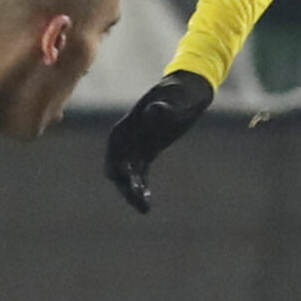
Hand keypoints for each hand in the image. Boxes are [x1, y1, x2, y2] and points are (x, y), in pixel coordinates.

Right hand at [105, 70, 214, 213]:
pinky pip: (139, 174)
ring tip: (144, 208)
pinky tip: (147, 202)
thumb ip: (164, 106)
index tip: (124, 181)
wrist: (186, 92)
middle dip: (125, 185)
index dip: (117, 167)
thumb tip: (155, 109)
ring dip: (132, 191)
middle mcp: (126, 138)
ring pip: (127, 174)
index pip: (114, 151)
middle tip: (139, 202)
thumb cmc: (179, 93)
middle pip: (117, 167)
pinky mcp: (146, 153)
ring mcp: (135, 146)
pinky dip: (141, 187)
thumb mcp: (173, 98)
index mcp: (127, 126)